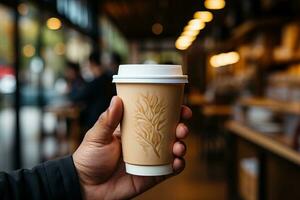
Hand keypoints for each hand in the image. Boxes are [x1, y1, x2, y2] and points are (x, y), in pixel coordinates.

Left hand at [73, 96, 191, 199]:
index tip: (181, 107)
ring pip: (172, 150)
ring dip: (181, 146)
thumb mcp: (97, 136)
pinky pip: (169, 171)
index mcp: (135, 130)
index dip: (172, 112)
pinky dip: (177, 166)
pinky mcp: (151, 176)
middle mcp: (145, 143)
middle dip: (181, 129)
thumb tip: (117, 99)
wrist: (85, 186)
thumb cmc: (89, 158)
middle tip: (182, 128)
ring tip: (178, 147)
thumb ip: (107, 120)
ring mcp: (150, 160)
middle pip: (169, 133)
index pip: (156, 117)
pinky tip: (177, 162)